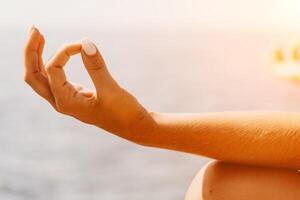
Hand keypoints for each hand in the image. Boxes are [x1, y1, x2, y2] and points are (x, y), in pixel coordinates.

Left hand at [24, 27, 152, 141]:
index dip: (65, 51)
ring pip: (41, 78)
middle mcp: (61, 102)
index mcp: (67, 102)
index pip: (53, 69)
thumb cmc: (123, 112)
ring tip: (38, 36)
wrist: (133, 126)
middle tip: (35, 30)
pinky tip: (57, 54)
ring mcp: (66, 99)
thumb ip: (96, 67)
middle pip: (33, 75)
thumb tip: (85, 42)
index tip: (83, 45)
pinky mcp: (74, 95)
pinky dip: (50, 64)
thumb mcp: (111, 90)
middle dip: (31, 52)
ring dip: (36, 57)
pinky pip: (53, 79)